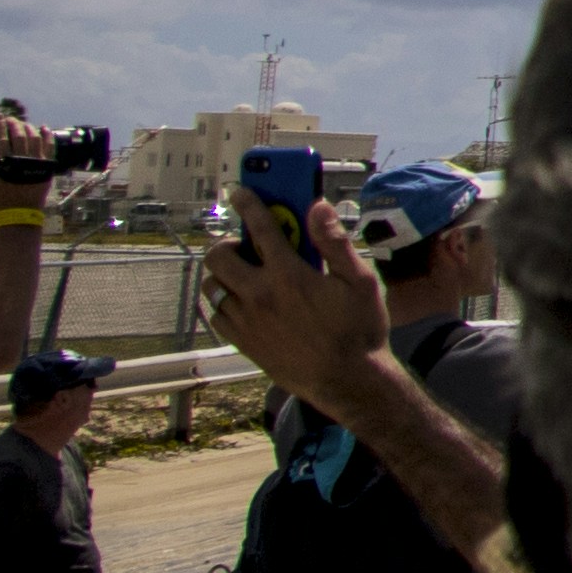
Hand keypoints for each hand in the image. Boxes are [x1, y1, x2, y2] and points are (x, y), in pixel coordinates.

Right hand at [0, 109, 51, 195]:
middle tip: (10, 120)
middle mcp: (21, 160)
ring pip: (34, 138)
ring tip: (23, 124)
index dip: (0, 125)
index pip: (2, 138)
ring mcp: (36, 162)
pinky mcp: (47, 166)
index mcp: (4, 163)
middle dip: (14, 124)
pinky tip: (43, 128)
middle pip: (19, 135)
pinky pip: (50, 147)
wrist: (20, 210)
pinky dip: (47, 135)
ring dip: (29, 128)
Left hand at [207, 196, 391, 412]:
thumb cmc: (358, 329)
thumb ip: (334, 242)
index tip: (240, 192)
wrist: (347, 380)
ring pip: (212, 285)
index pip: (260, 227)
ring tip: (244, 274)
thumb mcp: (359, 281)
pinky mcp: (242, 342)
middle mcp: (259, 295)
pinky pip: (215, 314)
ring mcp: (246, 320)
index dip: (249, 203)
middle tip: (247, 247)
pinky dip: (223, 302)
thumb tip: (318, 206)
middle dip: (228, 243)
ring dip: (223, 274)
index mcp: (288, 275)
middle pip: (218, 256)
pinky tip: (243, 302)